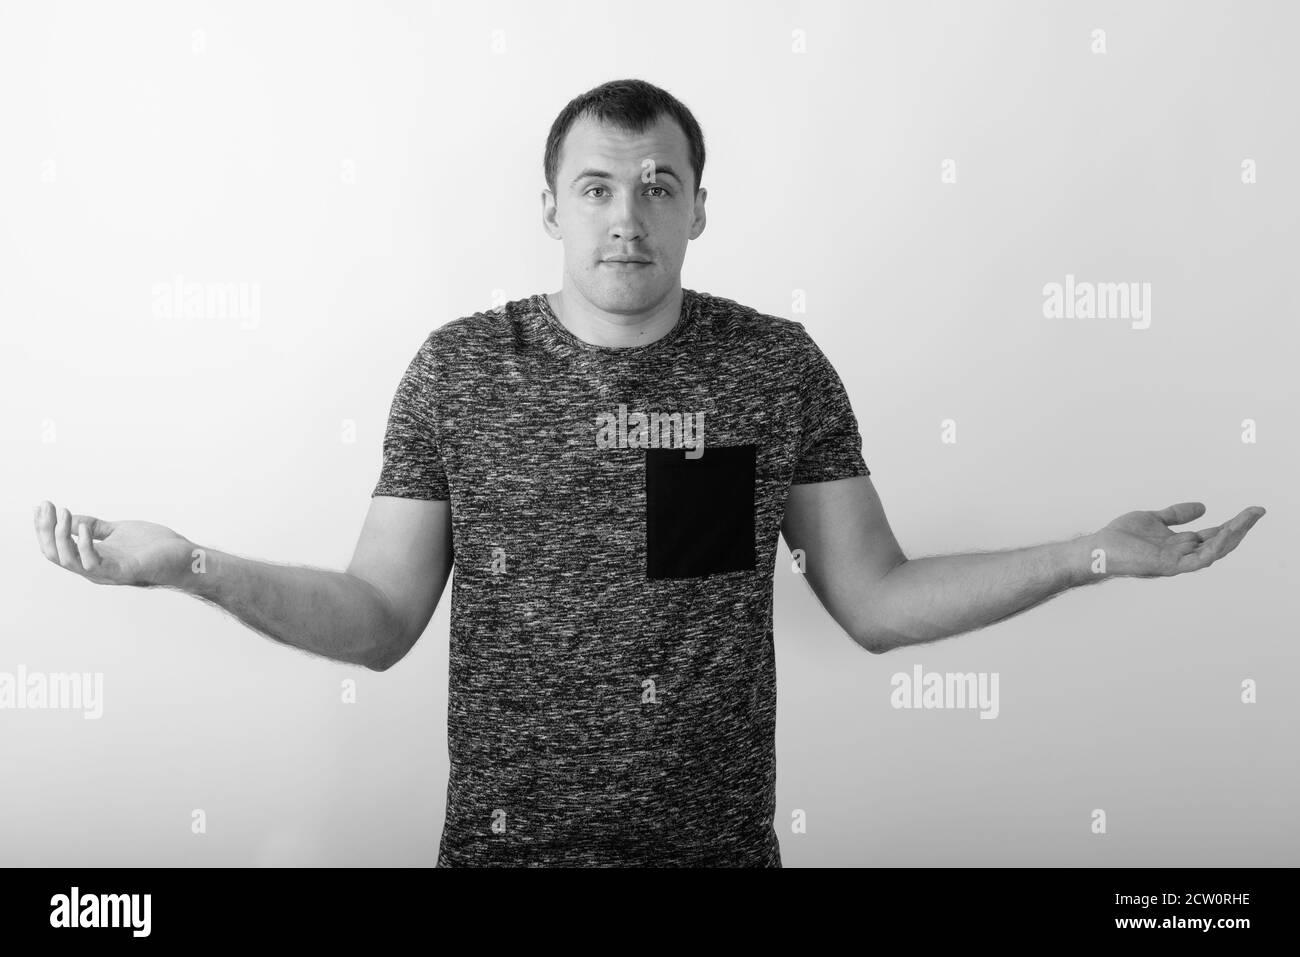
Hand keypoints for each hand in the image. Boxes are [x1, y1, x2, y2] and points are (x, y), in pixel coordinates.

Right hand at [33, 500, 195, 586]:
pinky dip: (83, 544)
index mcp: (91, 559)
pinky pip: (91, 563)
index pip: (55, 547)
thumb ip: (95, 527)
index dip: (44, 528)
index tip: (41, 505)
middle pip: (54, 554)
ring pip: (66, 560)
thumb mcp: (118, 531)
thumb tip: (70, 519)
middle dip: (45, 529)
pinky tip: (83, 526)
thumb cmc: (155, 547)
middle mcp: (93, 569)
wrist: (184, 556)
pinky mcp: (122, 572)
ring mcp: (106, 573)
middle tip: (46, 506)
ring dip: (59, 534)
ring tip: (62, 512)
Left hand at [1089, 502, 1265, 578]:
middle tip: (1257, 512)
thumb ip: (1176, 514)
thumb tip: (1202, 507)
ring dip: (1233, 536)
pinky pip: (1198, 560)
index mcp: (1181, 544)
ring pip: (1214, 552)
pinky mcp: (1169, 566)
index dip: (1234, 524)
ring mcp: (1177, 562)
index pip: (1214, 535)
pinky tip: (1225, 533)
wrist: (1098, 548)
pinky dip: (1214, 548)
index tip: (1252, 511)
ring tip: (1247, 519)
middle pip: (1220, 543)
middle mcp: (1183, 554)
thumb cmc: (1121, 537)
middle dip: (1241, 528)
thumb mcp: (1153, 518)